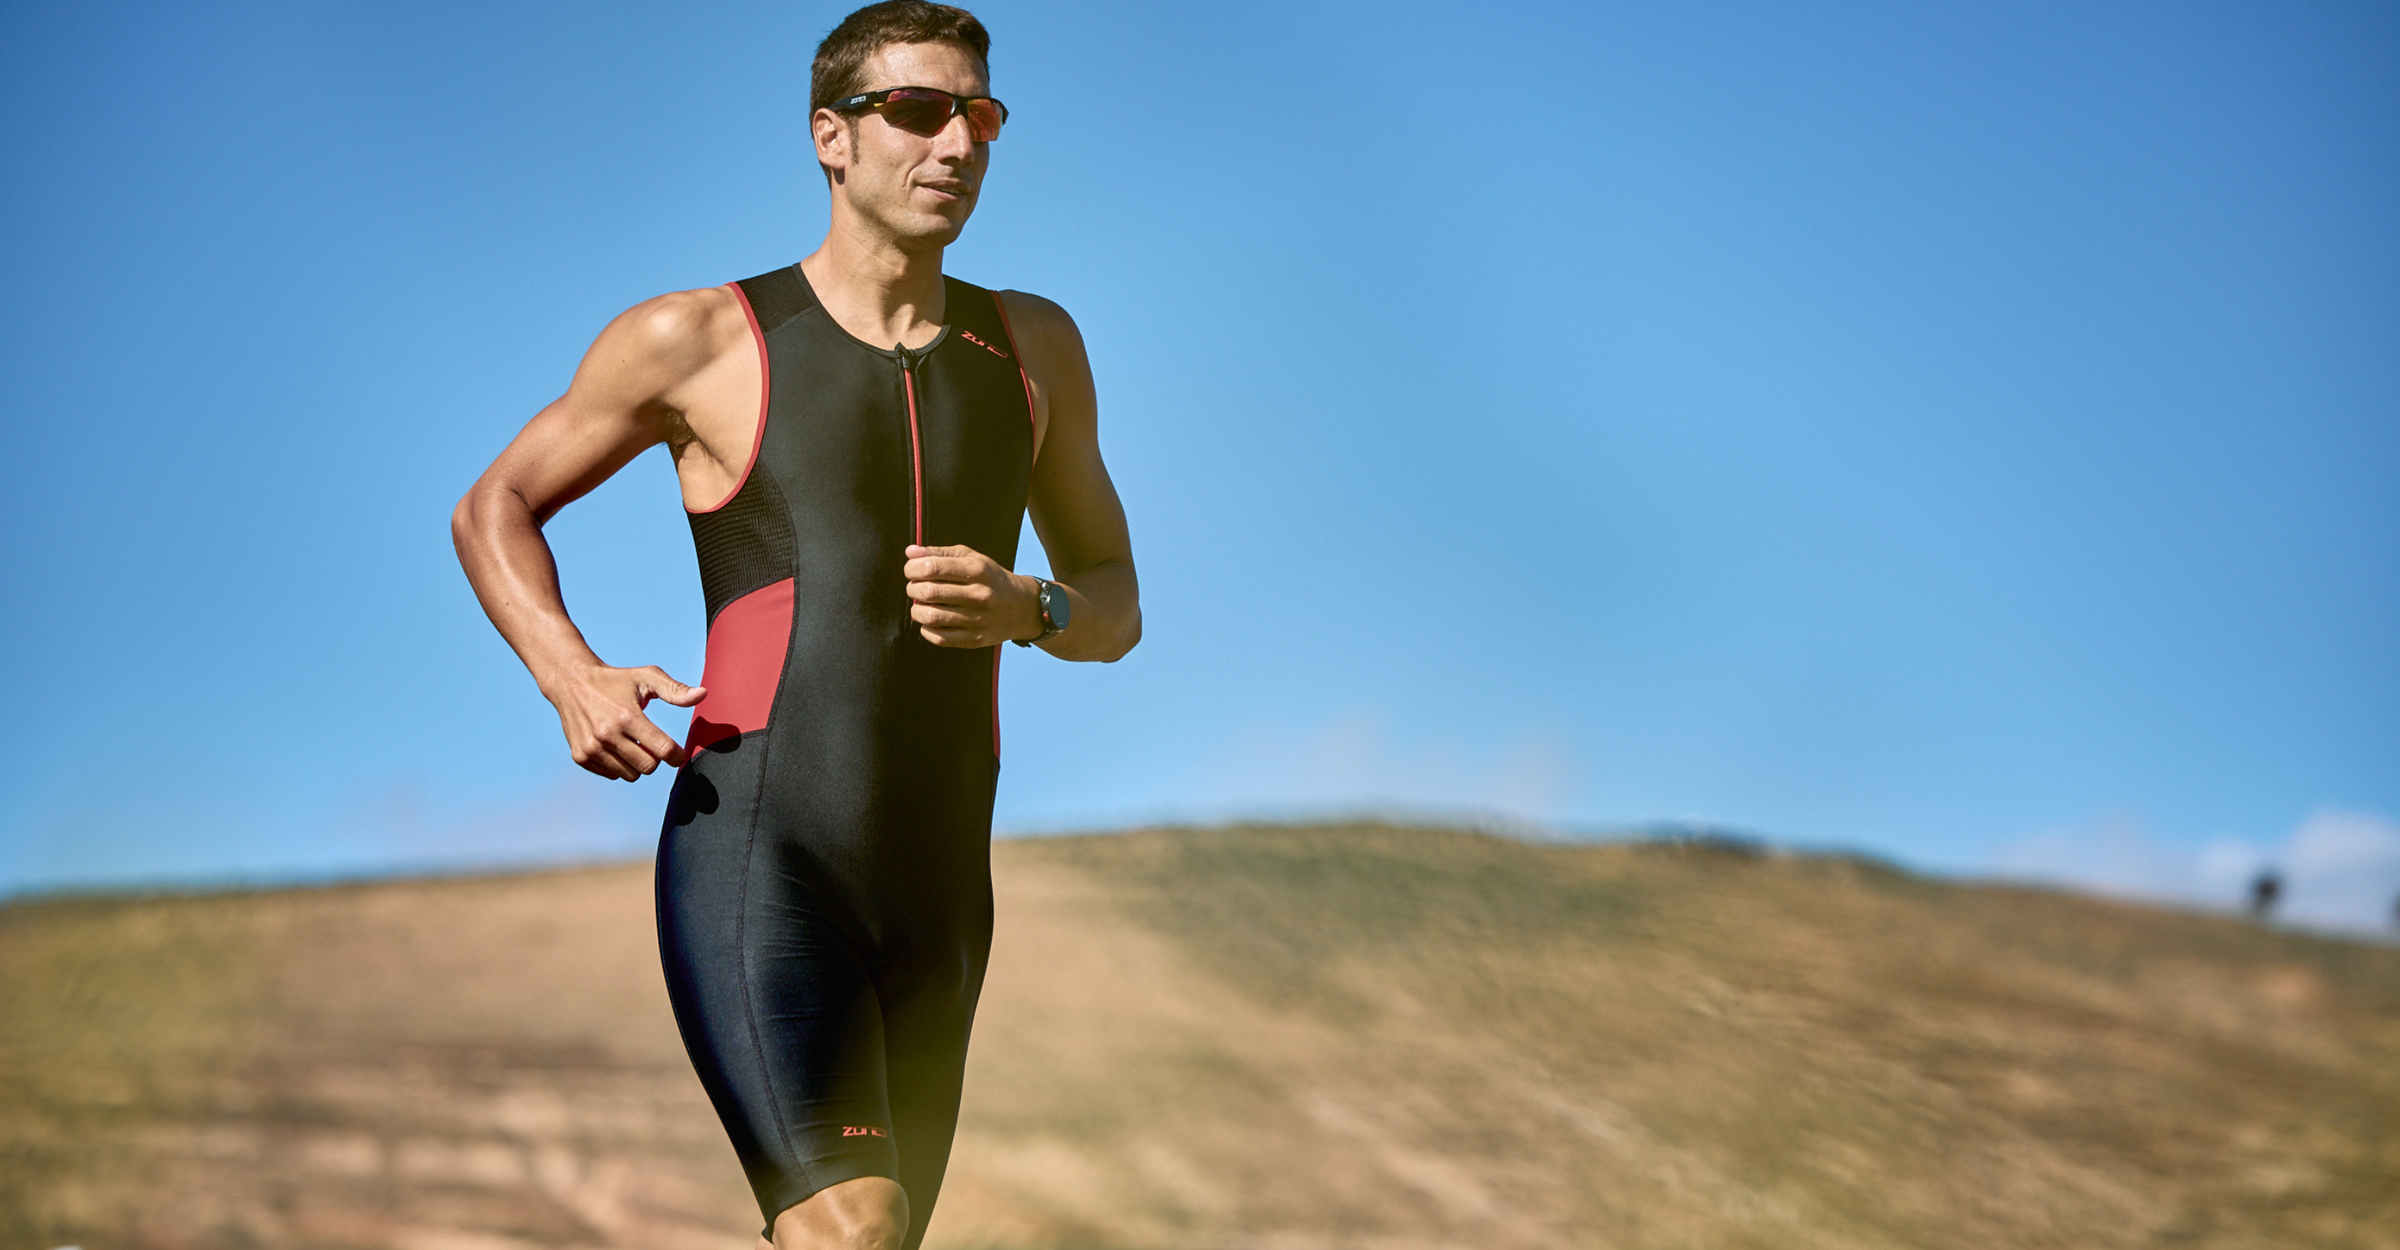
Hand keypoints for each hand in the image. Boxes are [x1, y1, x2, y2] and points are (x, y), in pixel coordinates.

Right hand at [544, 662, 704, 780]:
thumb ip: (675, 690)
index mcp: (627, 717)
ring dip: (637, 763)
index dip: (676, 755)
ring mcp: (592, 748)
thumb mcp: (646, 677)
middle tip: (650, 742)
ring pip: (631, 775)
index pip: (663, 750)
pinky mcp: (580, 756)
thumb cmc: (615, 680)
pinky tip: (615, 746)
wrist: (571, 682)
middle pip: (649, 767)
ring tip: (632, 742)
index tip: (678, 752)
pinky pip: (613, 774)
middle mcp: (607, 735)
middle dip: (656, 758)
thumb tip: (702, 694)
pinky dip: (620, 765)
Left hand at [903, 544, 1041, 647]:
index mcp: (977, 570)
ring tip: (920, 605)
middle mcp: (979, 594)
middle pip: (929, 592)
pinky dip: (926, 630)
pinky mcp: (976, 639)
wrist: (1022, 607)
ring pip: (932, 617)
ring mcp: (978, 619)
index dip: (912, 568)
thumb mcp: (971, 558)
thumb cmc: (991, 579)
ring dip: (917, 610)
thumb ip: (940, 553)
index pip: (932, 567)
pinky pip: (940, 639)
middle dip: (913, 588)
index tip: (911, 570)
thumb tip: (911, 552)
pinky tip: (930, 622)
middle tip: (914, 587)